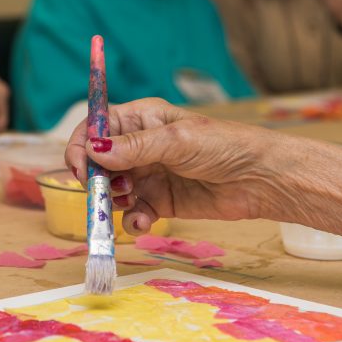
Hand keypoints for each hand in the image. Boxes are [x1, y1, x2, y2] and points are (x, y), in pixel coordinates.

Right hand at [65, 98, 284, 235]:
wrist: (261, 180)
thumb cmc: (225, 146)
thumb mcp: (178, 141)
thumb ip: (134, 147)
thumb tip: (93, 151)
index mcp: (142, 119)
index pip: (96, 127)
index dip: (82, 146)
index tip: (80, 168)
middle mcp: (140, 146)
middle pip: (98, 162)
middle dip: (95, 179)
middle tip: (104, 192)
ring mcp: (149, 175)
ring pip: (111, 190)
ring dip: (112, 200)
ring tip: (132, 200)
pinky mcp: (160, 202)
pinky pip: (133, 213)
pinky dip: (132, 221)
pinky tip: (143, 223)